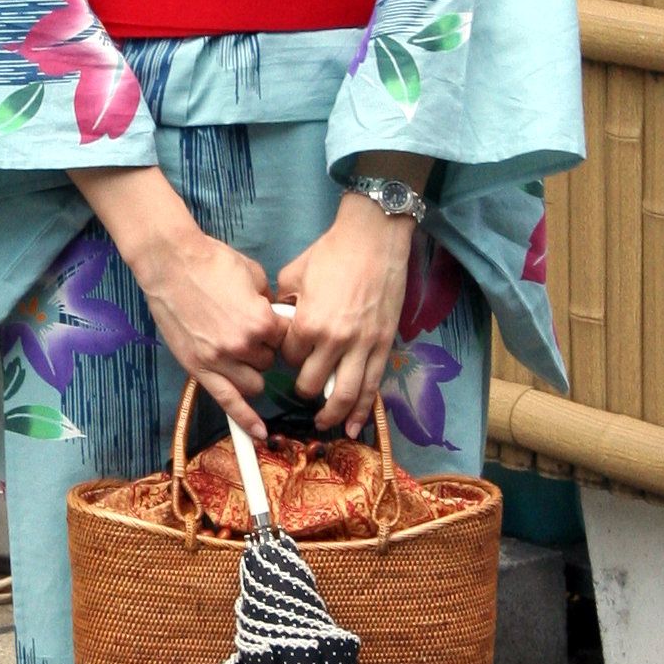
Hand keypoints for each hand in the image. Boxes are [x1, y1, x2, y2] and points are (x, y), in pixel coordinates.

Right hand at [141, 226, 282, 441]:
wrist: (170, 262)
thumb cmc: (210, 262)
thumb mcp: (254, 274)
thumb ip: (269, 302)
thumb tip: (276, 315)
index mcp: (262, 321)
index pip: (289, 340)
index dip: (283, 331)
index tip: (276, 324)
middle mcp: (243, 345)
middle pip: (270, 363)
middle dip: (265, 350)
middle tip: (251, 333)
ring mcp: (219, 360)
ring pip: (254, 384)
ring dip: (252, 371)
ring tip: (239, 352)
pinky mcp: (198, 368)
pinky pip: (227, 402)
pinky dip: (244, 420)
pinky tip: (258, 433)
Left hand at [275, 192, 414, 437]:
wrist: (374, 238)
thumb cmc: (332, 252)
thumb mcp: (293, 275)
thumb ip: (283, 304)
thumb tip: (281, 321)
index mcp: (308, 324)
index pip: (290, 358)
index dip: (288, 357)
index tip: (292, 351)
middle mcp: (334, 341)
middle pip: (311, 383)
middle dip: (304, 388)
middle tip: (303, 384)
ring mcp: (362, 345)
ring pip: (344, 395)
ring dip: (332, 415)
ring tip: (325, 424)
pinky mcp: (383, 345)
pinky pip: (371, 385)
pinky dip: (363, 409)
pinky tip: (356, 425)